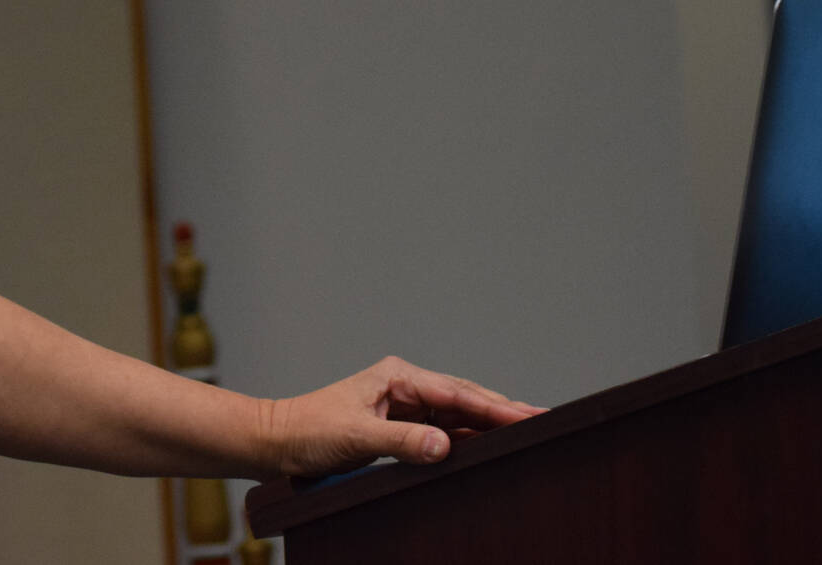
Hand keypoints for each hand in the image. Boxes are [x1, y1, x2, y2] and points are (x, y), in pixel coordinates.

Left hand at [252, 356, 543, 479]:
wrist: (279, 441)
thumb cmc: (309, 431)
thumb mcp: (356, 437)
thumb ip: (401, 442)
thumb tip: (444, 445)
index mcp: (397, 376)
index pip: (456, 392)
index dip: (494, 406)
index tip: (527, 414)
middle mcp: (404, 385)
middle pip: (464, 398)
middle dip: (502, 410)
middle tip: (542, 420)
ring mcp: (404, 404)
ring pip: (457, 415)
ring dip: (488, 424)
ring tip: (526, 432)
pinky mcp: (400, 426)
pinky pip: (442, 431)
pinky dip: (467, 438)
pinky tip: (488, 446)